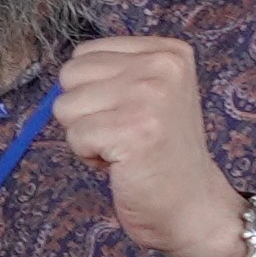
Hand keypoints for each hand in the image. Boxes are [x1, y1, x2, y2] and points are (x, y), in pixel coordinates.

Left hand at [50, 35, 251, 256]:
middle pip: (70, 74)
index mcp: (167, 52)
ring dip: (85, 134)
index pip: (85, 53)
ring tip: (122, 147)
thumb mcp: (149, 94)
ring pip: (66, 106)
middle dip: (84, 110)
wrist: (191, 204)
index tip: (127, 113)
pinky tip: (122, 162)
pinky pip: (74, 136)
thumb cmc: (161, 153)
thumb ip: (114, 73)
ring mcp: (148, 96)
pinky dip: (89, 157)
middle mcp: (162, 66)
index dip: (92, 90)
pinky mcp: (131, 130)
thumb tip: (64, 74)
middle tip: (122, 132)